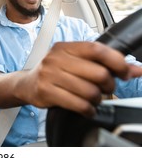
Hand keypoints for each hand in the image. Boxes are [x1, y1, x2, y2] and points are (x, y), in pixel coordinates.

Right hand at [26, 41, 141, 116]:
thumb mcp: (76, 62)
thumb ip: (104, 63)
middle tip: (105, 89)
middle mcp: (56, 58)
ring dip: (97, 100)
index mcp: (65, 47)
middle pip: (98, 73)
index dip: (117, 61)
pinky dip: (88, 110)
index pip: (97, 49)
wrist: (26, 83)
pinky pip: (79, 104)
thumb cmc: (54, 72)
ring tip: (92, 99)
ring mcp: (49, 75)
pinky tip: (86, 108)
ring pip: (90, 91)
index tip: (126, 72)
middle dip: (109, 85)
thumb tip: (135, 69)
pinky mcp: (46, 92)